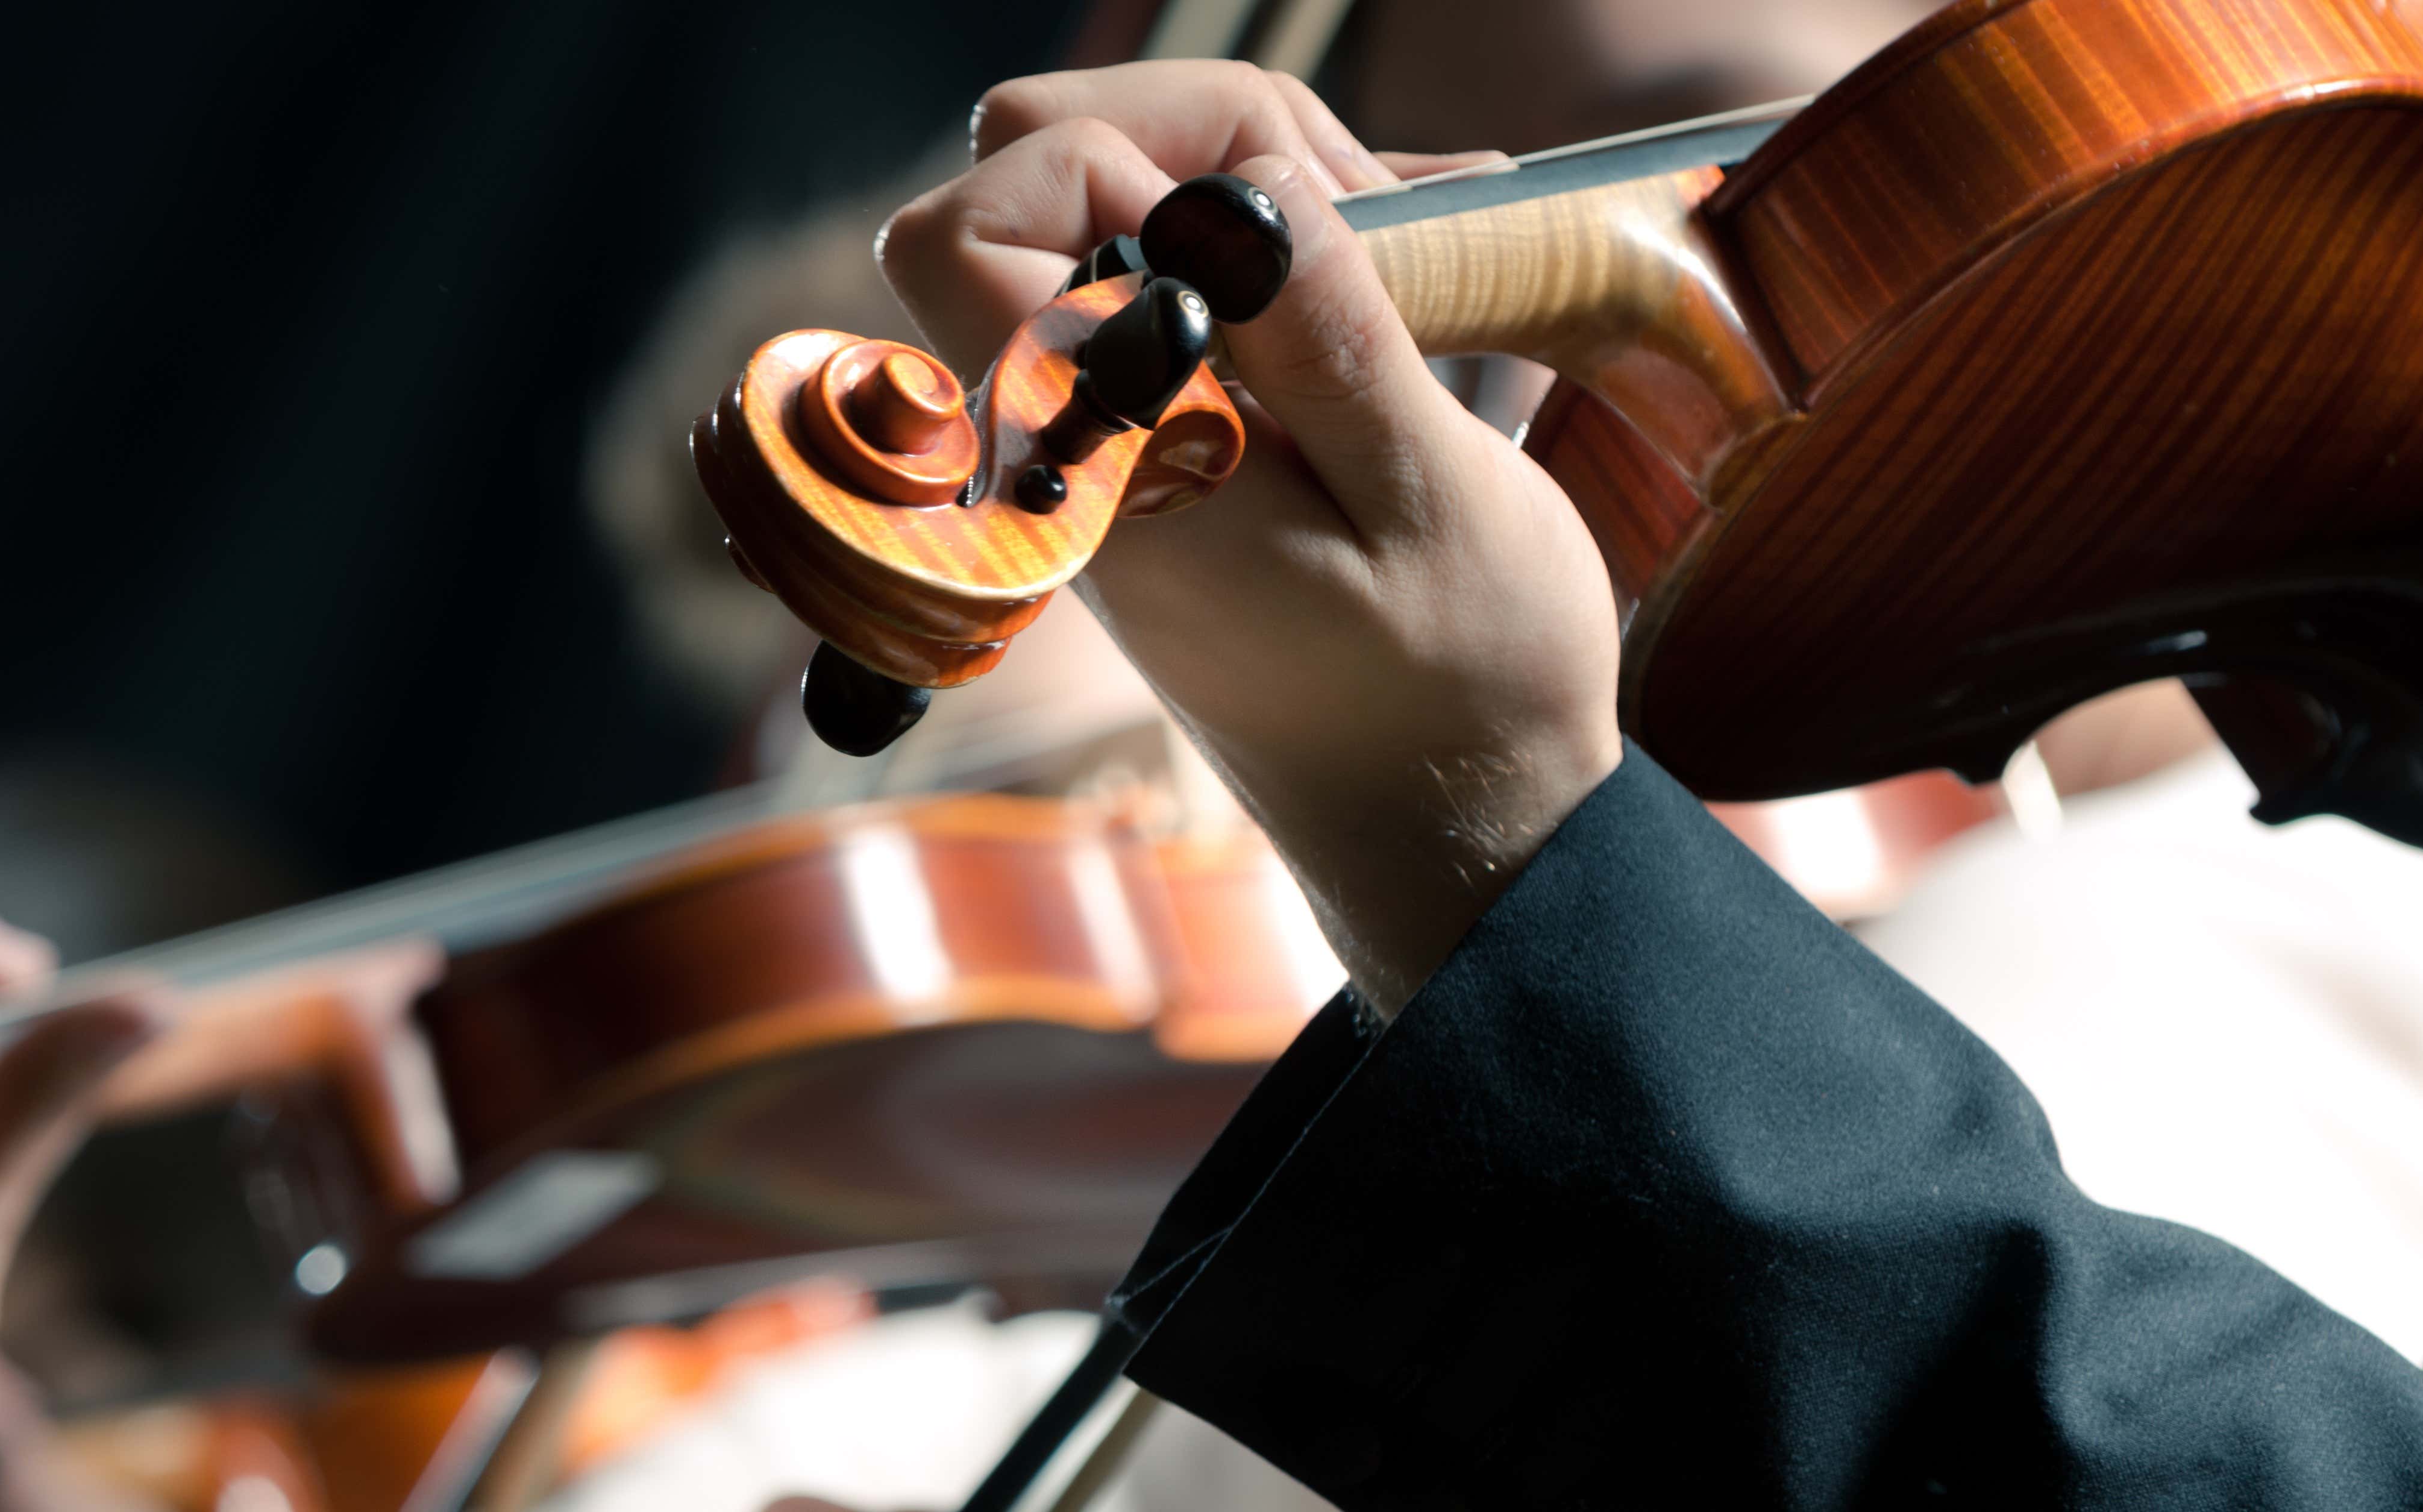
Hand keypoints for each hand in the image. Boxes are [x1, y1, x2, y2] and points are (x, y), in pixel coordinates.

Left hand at [881, 60, 1627, 1005]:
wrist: (1454, 822)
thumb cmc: (1461, 686)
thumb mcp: (1434, 500)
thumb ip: (1328, 341)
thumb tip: (1242, 197)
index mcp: (1102, 468)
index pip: (961, 234)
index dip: (1096, 167)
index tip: (1261, 225)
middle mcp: (1067, 444)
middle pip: (1017, 178)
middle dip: (1184, 136)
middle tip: (1356, 202)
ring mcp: (1104, 437)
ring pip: (1098, 210)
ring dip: (1247, 181)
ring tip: (1405, 237)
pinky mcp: (1157, 436)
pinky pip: (1163, 281)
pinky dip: (1266, 242)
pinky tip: (1396, 268)